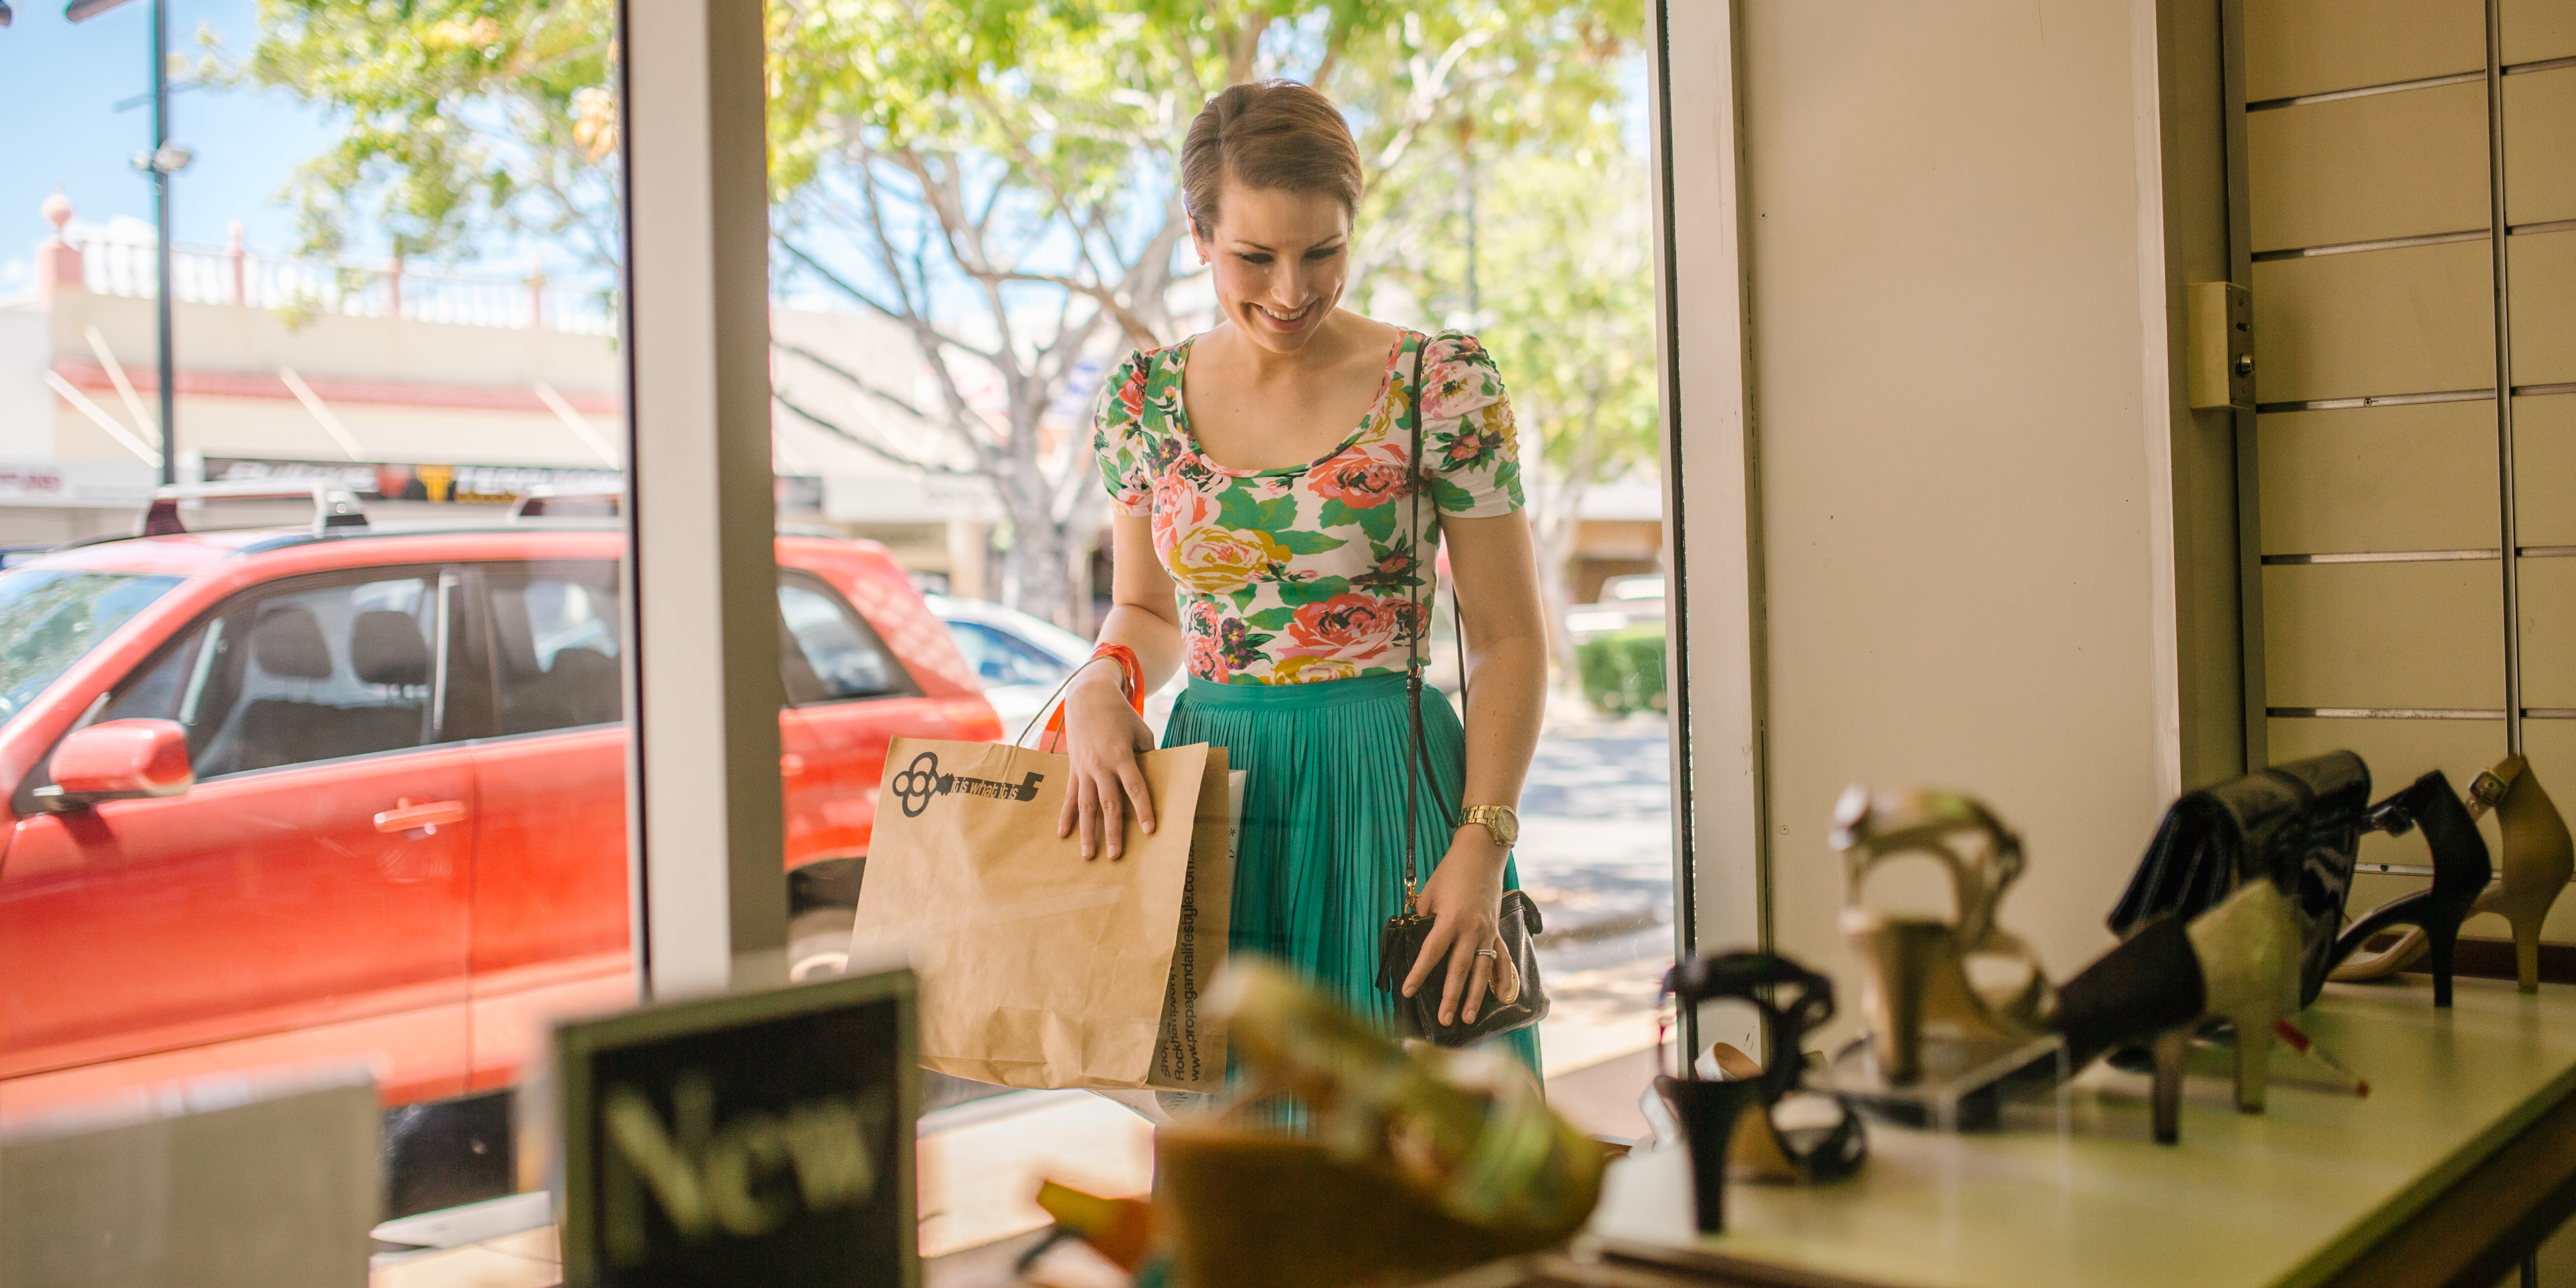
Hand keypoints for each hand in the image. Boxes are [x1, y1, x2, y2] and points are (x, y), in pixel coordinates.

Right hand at [1053, 660, 1156, 858]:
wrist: (1088, 696)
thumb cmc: (1120, 713)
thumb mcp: (1140, 730)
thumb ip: (1146, 754)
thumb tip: (1150, 777)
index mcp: (1121, 755)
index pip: (1134, 788)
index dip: (1143, 809)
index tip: (1150, 830)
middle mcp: (1100, 765)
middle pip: (1108, 804)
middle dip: (1113, 831)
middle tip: (1117, 856)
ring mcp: (1084, 769)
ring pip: (1086, 806)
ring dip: (1087, 832)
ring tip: (1089, 855)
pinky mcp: (1073, 769)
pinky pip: (1070, 796)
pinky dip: (1066, 816)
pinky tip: (1063, 834)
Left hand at [1399, 828, 1511, 1025]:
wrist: (1481, 855)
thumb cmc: (1450, 872)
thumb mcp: (1429, 894)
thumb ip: (1423, 919)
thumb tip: (1416, 940)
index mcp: (1450, 919)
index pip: (1431, 952)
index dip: (1418, 973)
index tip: (1408, 992)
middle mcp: (1471, 929)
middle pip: (1459, 969)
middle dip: (1451, 996)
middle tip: (1444, 1019)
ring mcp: (1488, 931)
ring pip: (1482, 970)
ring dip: (1476, 995)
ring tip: (1469, 1017)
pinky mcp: (1497, 930)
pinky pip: (1502, 958)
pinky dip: (1504, 978)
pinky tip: (1502, 996)